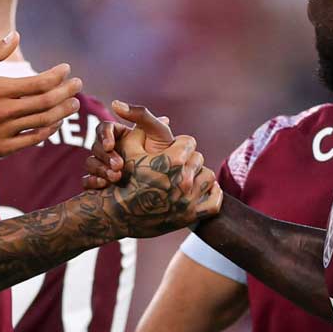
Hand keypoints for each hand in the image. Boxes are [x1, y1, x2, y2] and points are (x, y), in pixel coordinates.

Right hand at [0, 32, 81, 163]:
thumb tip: (15, 35)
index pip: (39, 82)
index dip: (58, 75)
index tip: (66, 69)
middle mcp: (3, 111)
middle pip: (47, 101)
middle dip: (67, 92)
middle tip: (77, 85)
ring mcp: (4, 131)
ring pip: (44, 121)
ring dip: (63, 111)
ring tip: (73, 104)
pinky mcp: (2, 148)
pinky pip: (33, 139)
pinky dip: (48, 130)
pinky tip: (54, 123)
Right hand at [83, 101, 174, 189]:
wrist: (173, 179)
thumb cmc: (167, 151)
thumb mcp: (158, 130)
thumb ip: (140, 114)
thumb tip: (114, 103)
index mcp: (119, 133)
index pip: (103, 128)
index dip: (104, 136)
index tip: (111, 145)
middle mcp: (110, 149)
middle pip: (95, 147)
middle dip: (105, 156)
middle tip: (119, 166)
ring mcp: (105, 165)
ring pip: (91, 163)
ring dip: (100, 169)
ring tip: (115, 178)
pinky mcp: (103, 181)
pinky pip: (88, 181)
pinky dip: (92, 182)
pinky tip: (104, 185)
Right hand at [95, 130, 222, 237]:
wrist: (118, 215)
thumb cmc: (123, 179)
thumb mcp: (128, 150)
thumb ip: (142, 128)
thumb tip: (161, 116)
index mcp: (173, 160)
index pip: (189, 142)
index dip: (178, 144)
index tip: (170, 151)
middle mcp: (184, 179)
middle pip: (198, 159)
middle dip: (187, 160)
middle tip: (174, 166)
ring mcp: (188, 199)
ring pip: (208, 177)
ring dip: (198, 175)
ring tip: (185, 177)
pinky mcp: (191, 216)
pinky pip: (214, 202)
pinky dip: (212, 195)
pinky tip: (202, 190)